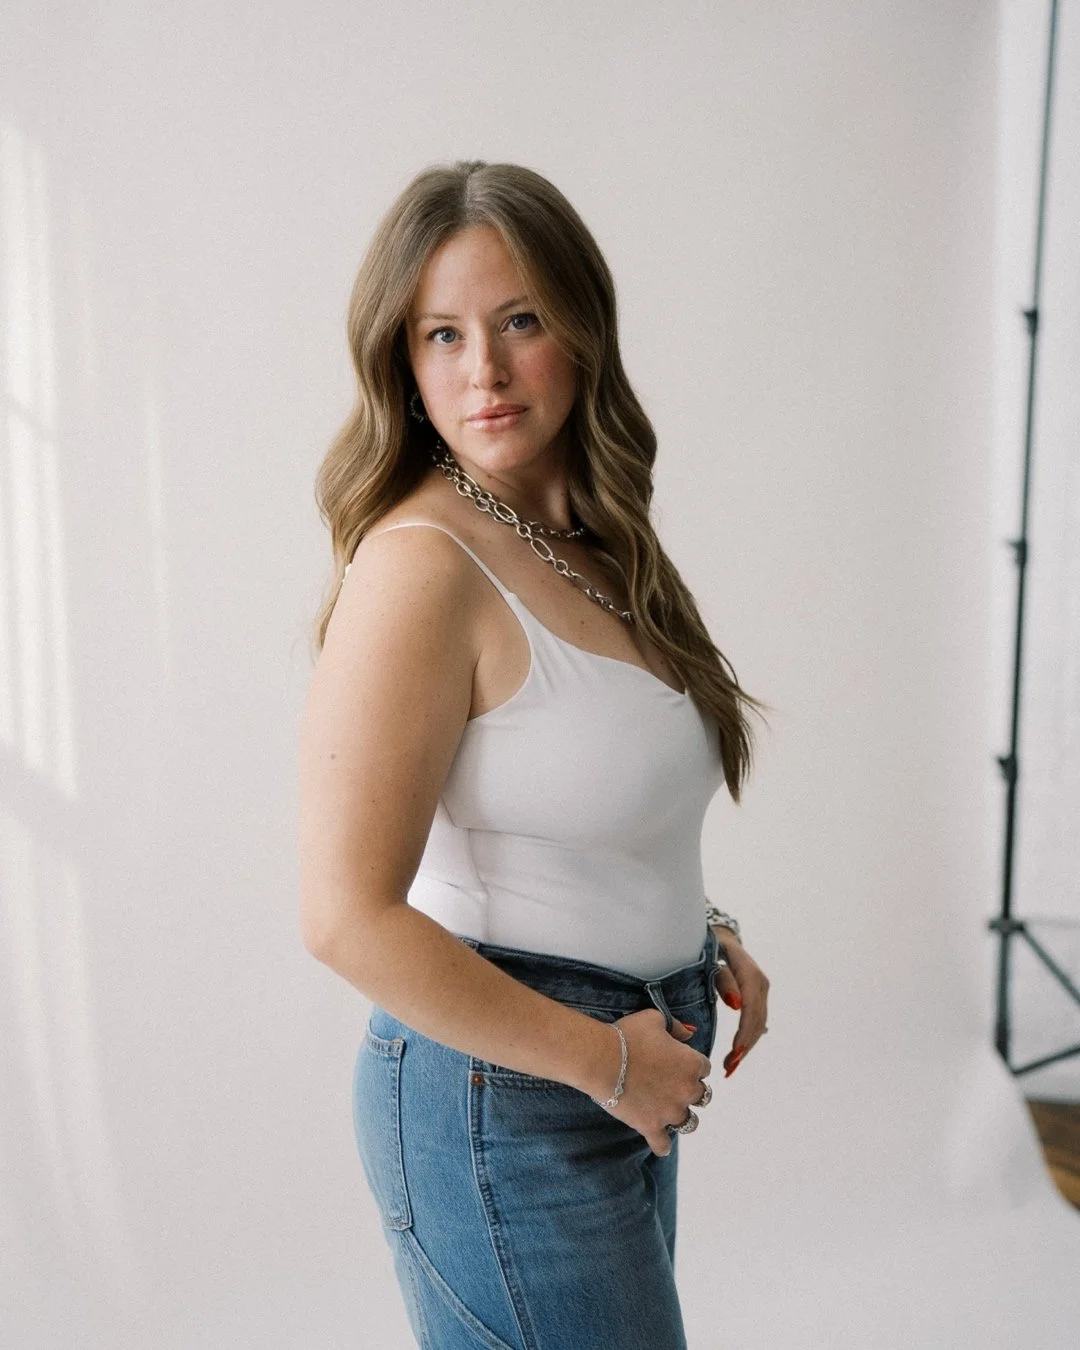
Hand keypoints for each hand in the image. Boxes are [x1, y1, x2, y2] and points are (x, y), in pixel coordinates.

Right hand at [596, 1008, 711, 1157]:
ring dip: (681, 1116)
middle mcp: (686, 1090)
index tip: (678, 1064)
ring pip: (689, 1122)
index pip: (704, 1068)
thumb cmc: (628, 1036)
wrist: (602, 1059)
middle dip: (688, 1090)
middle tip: (672, 1086)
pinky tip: (660, 1143)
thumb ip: (676, 1027)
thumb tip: (689, 1034)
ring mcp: (670, 1112)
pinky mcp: (651, 1126)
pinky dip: (662, 1144)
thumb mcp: (655, 1019)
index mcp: (691, 1064)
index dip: (691, 1065)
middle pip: (701, 1096)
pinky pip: (663, 1145)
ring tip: (670, 1112)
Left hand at [712, 934, 769, 1076]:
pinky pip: (757, 1020)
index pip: (751, 1007)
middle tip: (728, 1067)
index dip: (744, 1032)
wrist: (721, 937)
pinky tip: (738, 1054)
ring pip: (759, 1023)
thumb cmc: (709, 946)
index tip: (735, 1053)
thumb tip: (736, 1004)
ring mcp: (762, 990)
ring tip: (730, 1065)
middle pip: (757, 1020)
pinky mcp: (759, 996)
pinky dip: (748, 1038)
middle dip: (745, 1046)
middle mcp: (760, 982)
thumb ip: (722, 979)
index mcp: (748, 972)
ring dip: (747, 1046)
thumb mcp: (710, 957)